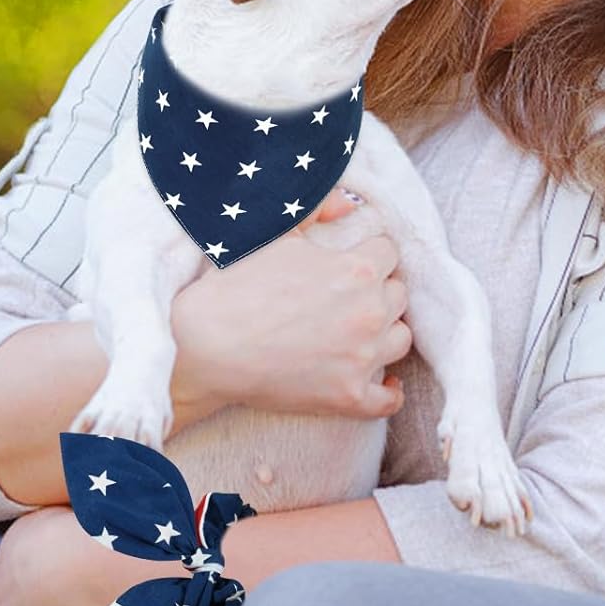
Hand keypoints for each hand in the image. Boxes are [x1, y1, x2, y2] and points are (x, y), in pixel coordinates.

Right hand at [171, 186, 411, 421]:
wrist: (204, 346)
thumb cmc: (235, 287)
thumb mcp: (275, 235)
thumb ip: (317, 210)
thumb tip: (350, 205)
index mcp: (357, 270)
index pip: (389, 254)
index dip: (368, 257)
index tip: (350, 266)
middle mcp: (368, 312)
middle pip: (398, 296)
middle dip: (377, 293)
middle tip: (346, 299)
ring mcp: (362, 358)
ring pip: (400, 340)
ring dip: (383, 334)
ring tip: (356, 334)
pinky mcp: (349, 397)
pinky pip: (390, 400)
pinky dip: (388, 392)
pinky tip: (380, 382)